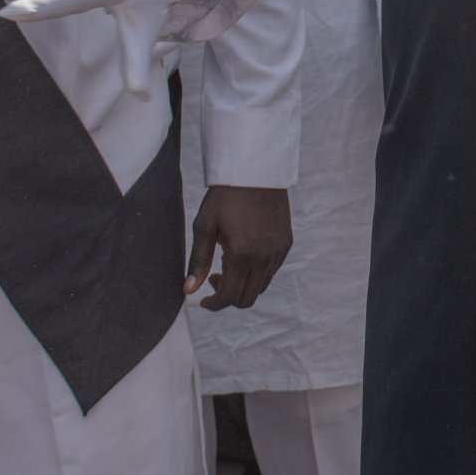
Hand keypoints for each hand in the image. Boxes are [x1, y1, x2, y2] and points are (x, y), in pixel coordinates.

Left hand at [188, 186, 292, 308]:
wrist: (256, 170)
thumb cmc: (225, 195)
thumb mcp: (205, 225)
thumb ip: (198, 261)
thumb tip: (188, 291)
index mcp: (242, 253)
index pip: (229, 296)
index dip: (214, 304)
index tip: (203, 300)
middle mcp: (264, 256)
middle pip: (247, 298)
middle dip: (228, 298)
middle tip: (214, 279)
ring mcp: (278, 251)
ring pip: (261, 287)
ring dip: (243, 286)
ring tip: (228, 265)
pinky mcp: (286, 244)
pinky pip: (272, 271)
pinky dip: (256, 274)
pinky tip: (244, 255)